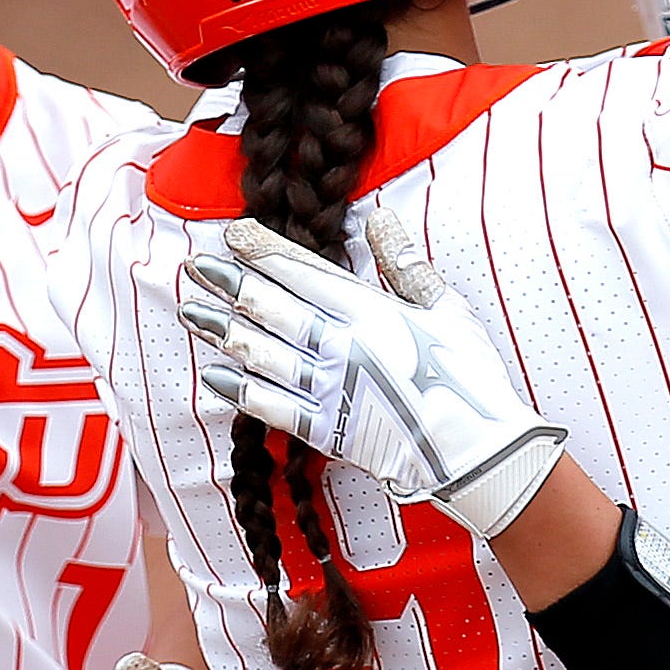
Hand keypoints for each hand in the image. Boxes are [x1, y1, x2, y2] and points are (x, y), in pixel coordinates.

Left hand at [176, 212, 564, 537]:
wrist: (477, 451)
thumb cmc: (468, 377)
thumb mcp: (446, 308)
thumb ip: (405, 263)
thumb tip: (379, 218)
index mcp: (369, 311)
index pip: (303, 272)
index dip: (263, 252)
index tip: (232, 235)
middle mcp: (341, 346)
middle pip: (271, 308)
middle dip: (229, 285)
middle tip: (195, 267)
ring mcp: (329, 390)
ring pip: (262, 353)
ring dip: (223, 330)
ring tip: (192, 311)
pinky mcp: (327, 430)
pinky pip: (271, 406)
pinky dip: (239, 388)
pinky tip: (213, 374)